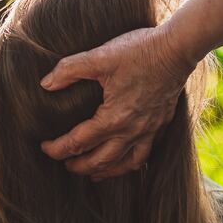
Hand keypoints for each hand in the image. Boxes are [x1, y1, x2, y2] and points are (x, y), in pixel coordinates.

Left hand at [39, 25, 193, 178]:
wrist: (177, 49)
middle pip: (100, 161)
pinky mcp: (161, 124)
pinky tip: (125, 159)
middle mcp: (132, 131)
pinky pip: (145, 154)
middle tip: (66, 165)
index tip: (45, 147)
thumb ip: (69, 69)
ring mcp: (149, 130)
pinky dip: (131, 161)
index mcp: (113, 119)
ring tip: (94, 174)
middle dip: (79, 166)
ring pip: (125, 163)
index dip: (57, 149)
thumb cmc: (139, 51)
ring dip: (106, 171)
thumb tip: (45, 84)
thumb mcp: (99, 56)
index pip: (78, 143)